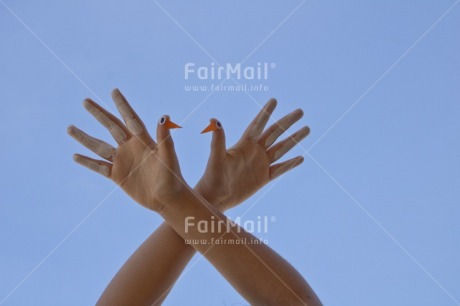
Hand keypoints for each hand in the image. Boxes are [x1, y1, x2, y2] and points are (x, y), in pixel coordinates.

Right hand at [68, 89, 184, 211]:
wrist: (168, 200)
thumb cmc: (172, 178)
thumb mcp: (168, 157)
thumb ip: (164, 138)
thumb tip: (164, 116)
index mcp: (143, 141)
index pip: (130, 118)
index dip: (122, 105)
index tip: (114, 90)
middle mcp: (131, 148)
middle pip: (111, 127)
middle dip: (99, 114)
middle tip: (85, 101)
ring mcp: (123, 161)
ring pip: (99, 146)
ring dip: (85, 137)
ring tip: (70, 127)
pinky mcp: (117, 176)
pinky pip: (99, 167)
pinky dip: (87, 162)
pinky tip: (75, 155)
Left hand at [195, 99, 308, 210]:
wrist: (215, 198)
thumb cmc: (212, 177)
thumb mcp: (216, 158)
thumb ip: (218, 140)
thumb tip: (214, 120)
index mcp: (244, 144)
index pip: (257, 125)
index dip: (265, 112)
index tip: (274, 100)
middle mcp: (255, 151)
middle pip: (274, 133)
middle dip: (287, 122)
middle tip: (300, 111)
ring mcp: (261, 164)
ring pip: (281, 149)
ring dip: (294, 139)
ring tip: (307, 129)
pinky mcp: (264, 178)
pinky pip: (280, 169)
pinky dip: (290, 164)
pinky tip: (301, 158)